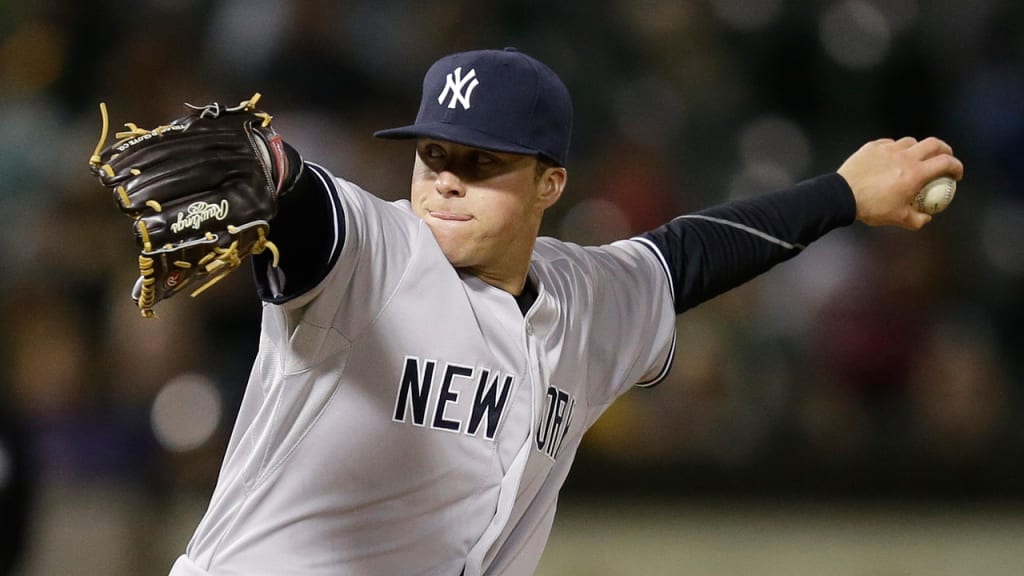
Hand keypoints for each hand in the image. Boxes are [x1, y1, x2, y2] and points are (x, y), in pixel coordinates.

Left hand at [837, 136, 963, 229]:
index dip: (957, 166)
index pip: (946, 163)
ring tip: (916, 158)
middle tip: (943, 158)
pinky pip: (889, 144)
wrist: (842, 196)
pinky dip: (896, 149)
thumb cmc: (871, 208)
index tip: (956, 174)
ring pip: (911, 142)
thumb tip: (927, 217)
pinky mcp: (872, 147)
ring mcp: (888, 149)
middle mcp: (905, 157)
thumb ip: (917, 220)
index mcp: (915, 173)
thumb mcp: (898, 219)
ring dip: (918, 148)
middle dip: (944, 149)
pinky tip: (892, 158)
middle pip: (933, 144)